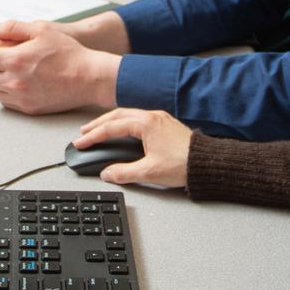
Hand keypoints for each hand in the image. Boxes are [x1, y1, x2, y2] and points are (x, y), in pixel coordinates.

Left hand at [0, 20, 118, 113]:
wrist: (89, 78)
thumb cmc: (70, 53)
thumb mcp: (42, 30)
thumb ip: (12, 28)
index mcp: (15, 60)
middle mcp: (14, 82)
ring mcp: (21, 97)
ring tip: (8, 72)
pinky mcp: (29, 108)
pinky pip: (6, 103)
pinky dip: (6, 93)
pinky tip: (18, 83)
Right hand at [74, 108, 191, 187]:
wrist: (208, 163)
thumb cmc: (183, 164)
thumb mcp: (149, 172)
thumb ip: (123, 173)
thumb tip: (107, 173)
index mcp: (146, 124)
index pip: (112, 127)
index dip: (93, 136)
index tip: (80, 142)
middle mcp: (153, 117)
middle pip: (118, 115)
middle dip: (99, 124)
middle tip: (84, 132)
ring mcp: (160, 120)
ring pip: (129, 115)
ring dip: (112, 122)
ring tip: (100, 130)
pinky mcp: (166, 126)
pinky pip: (139, 119)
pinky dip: (125, 123)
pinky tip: (123, 131)